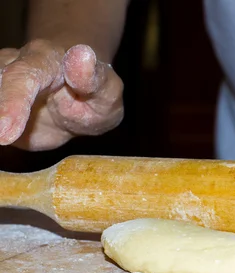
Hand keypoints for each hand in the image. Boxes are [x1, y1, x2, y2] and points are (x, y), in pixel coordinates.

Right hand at [0, 40, 123, 150]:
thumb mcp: (107, 92)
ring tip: (5, 136)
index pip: (25, 74)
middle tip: (3, 139)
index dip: (13, 101)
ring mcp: (1, 82)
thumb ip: (94, 78)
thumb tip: (82, 54)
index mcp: (46, 59)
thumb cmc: (96, 95)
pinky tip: (4, 137)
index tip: (6, 132)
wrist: (79, 101)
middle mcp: (15, 64)